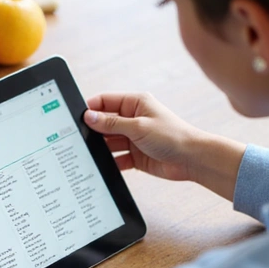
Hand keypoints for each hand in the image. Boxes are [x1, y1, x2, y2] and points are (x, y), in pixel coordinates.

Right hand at [84, 93, 203, 180]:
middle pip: (105, 123)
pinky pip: (117, 158)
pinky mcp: (135, 156)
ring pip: (109, 142)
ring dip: (101, 148)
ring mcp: (133, 138)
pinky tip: (101, 166)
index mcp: (135, 103)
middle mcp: (133, 119)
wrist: (192, 160)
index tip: (75, 117)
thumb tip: (89, 116)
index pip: (105, 101)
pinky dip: (110, 162)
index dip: (90, 108)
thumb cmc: (172, 136)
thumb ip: (111, 123)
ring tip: (88, 153)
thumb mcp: (138, 127)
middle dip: (93, 130)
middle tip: (78, 138)